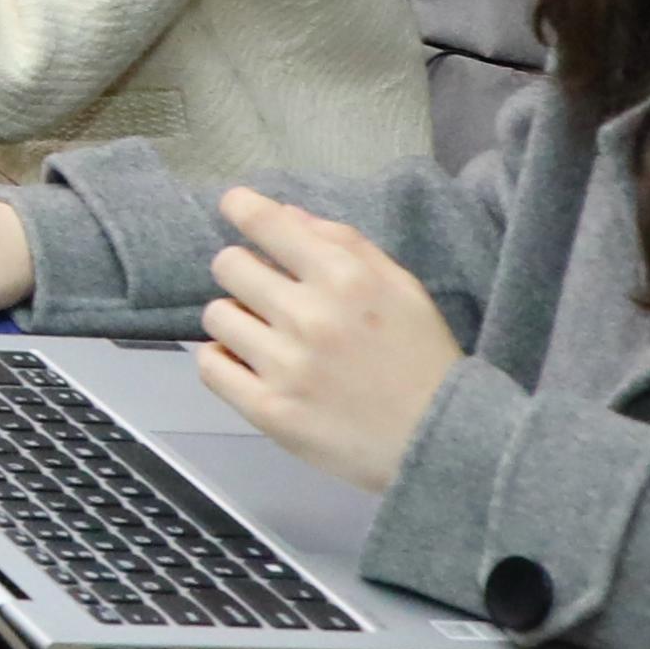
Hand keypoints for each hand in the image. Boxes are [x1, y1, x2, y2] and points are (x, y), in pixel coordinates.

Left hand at [200, 191, 464, 491]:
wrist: (439, 441)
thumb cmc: (422, 358)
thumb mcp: (402, 287)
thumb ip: (346, 244)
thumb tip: (285, 214)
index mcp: (346, 278)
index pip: (265, 222)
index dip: (241, 208)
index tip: (234, 208)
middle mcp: (310, 316)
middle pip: (228, 265)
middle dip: (243, 272)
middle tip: (265, 293)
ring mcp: (286, 365)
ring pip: (216, 315)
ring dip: (235, 319)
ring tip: (264, 335)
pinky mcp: (269, 409)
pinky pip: (210, 366)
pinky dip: (222, 359)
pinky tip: (247, 363)